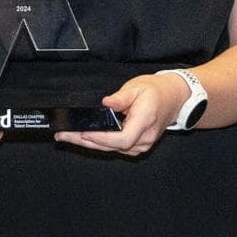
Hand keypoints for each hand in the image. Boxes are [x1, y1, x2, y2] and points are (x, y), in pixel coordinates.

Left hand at [54, 72, 187, 155]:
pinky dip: (100, 144)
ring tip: (68, 137)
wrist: (174, 99)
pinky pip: (117, 148)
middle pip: (113, 147)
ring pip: (113, 150)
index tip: (84, 133)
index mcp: (144, 121)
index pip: (122, 138)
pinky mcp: (138, 145)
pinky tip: (86, 138)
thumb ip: (121, 97)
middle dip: (86, 142)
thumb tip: (106, 103)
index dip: (102, 138)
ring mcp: (142, 144)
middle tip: (63, 135)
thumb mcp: (137, 87)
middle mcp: (144, 137)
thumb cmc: (156, 91)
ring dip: (90, 144)